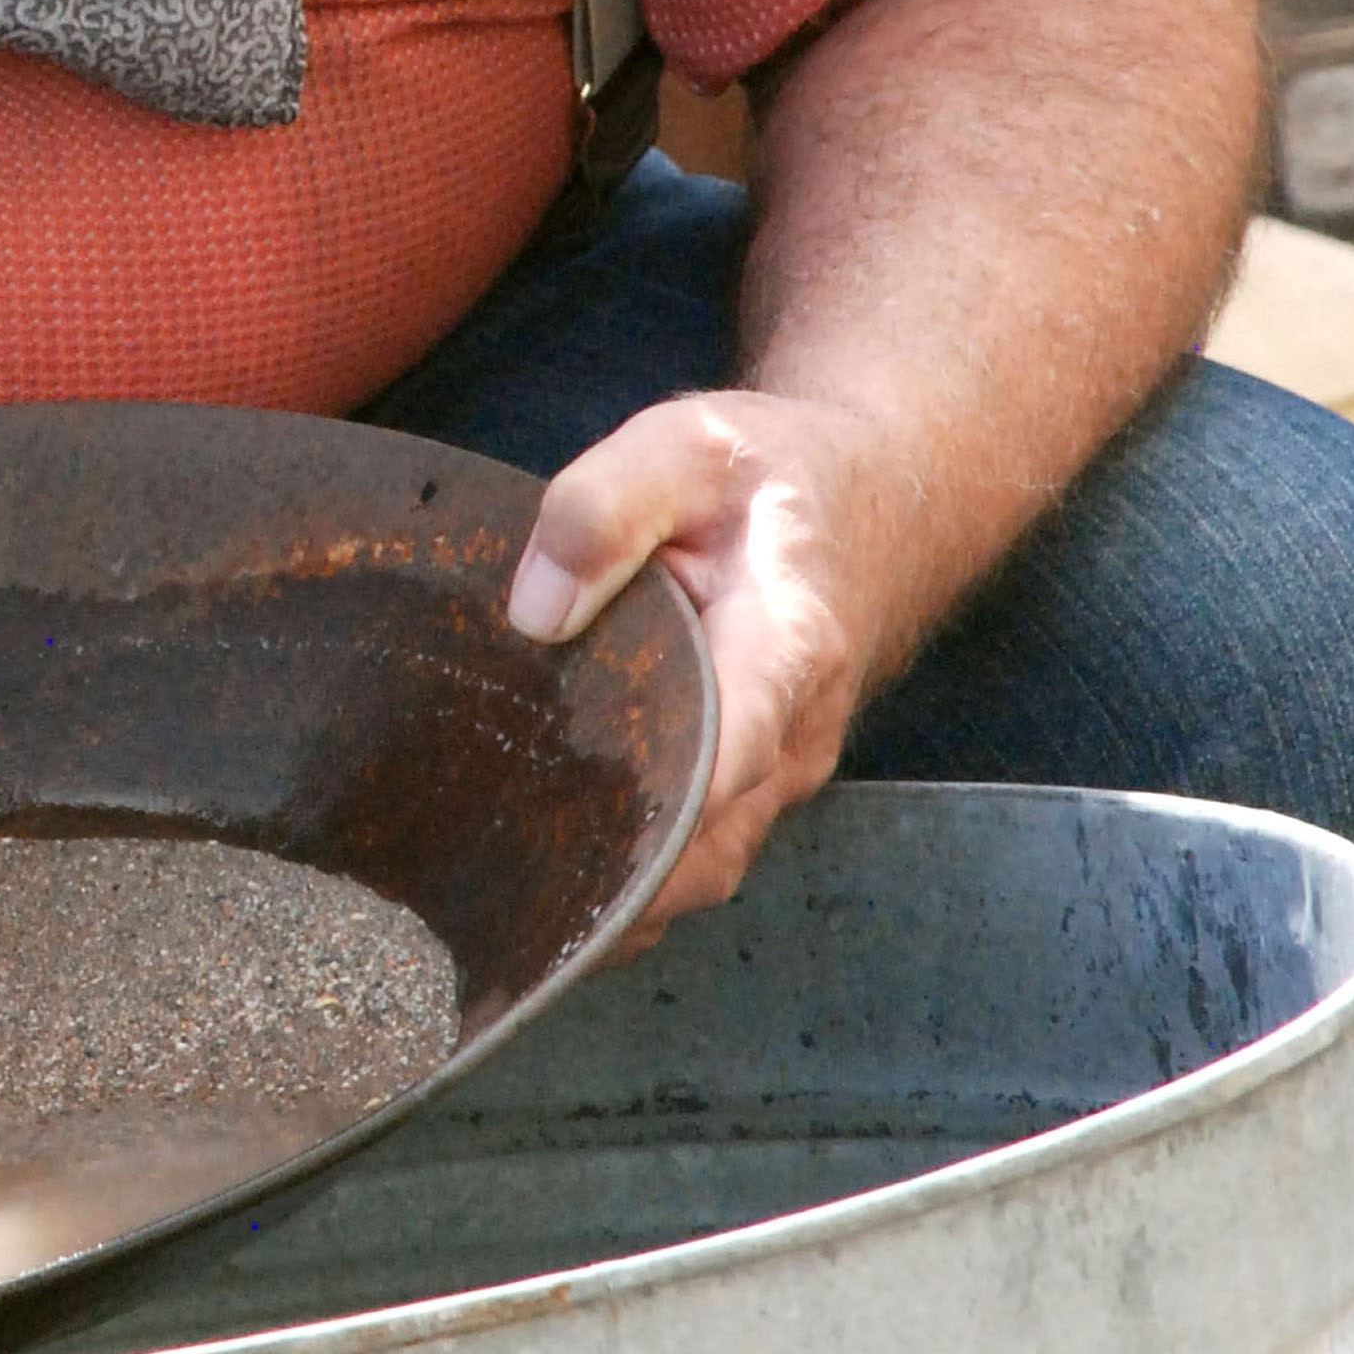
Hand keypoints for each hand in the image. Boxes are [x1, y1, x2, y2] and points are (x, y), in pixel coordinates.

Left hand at [505, 390, 905, 926]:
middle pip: (705, 846)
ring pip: (701, 872)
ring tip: (506, 905)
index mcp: (785, 646)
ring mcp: (781, 774)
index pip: (731, 748)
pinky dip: (634, 885)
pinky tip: (548, 885)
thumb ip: (605, 508)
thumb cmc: (760, 477)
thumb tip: (534, 612)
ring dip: (618, 900)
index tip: (577, 837)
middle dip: (610, 880)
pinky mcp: (757, 788)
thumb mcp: (682, 447)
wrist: (861, 497)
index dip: (659, 804)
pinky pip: (698, 861)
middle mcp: (795, 733)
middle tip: (493, 890)